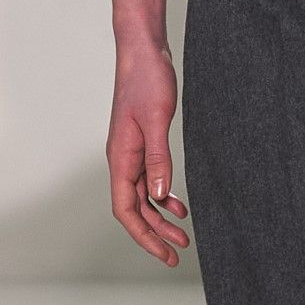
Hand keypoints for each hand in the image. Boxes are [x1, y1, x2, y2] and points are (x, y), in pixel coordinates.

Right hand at [107, 44, 190, 265]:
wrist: (144, 51)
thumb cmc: (148, 80)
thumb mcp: (157, 120)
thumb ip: (159, 158)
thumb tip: (161, 196)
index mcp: (120, 157)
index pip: (126, 209)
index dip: (144, 235)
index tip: (164, 253)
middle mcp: (122, 159)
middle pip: (135, 208)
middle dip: (155, 232)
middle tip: (179, 252)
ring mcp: (131, 152)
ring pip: (143, 196)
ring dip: (161, 216)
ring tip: (183, 233)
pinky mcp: (142, 143)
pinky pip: (150, 179)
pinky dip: (163, 195)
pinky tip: (178, 203)